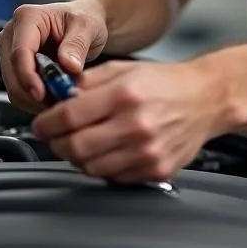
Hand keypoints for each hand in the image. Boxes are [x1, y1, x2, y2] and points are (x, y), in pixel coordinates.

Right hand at [0, 0, 107, 111]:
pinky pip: (19, 92)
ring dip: (35, 100)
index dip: (28, 76)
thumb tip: (69, 65)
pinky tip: (54, 98)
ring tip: (61, 99)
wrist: (82, 23)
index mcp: (28, 18)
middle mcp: (12, 33)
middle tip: (60, 102)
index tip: (42, 94)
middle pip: (12, 73)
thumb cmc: (84, 18)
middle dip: (33, 93)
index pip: (20, 52)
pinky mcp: (14, 67)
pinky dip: (35, 100)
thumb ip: (77, 44)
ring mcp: (10, 51)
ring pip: (13, 87)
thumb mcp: (88, 27)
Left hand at [31, 60, 221, 182]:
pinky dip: (103, 167)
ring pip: (91, 167)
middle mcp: (135, 124)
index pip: (69, 116)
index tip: (41, 125)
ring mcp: (146, 151)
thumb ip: (88, 83)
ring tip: (83, 142)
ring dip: (78, 158)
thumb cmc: (165, 82)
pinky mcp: (155, 169)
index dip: (46, 124)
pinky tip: (108, 151)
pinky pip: (113, 177)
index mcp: (124, 94)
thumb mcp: (124, 69)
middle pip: (76, 147)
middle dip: (57, 144)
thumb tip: (56, 97)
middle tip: (56, 137)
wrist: (205, 98)